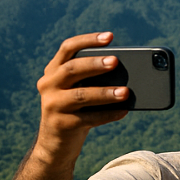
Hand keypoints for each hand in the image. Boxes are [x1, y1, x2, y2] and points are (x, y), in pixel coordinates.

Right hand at [31, 32, 129, 164]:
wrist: (56, 143)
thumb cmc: (77, 109)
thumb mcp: (81, 90)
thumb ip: (96, 79)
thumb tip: (131, 74)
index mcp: (54, 70)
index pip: (68, 48)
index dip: (88, 40)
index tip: (110, 37)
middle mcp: (48, 85)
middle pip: (72, 70)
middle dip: (95, 64)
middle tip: (116, 61)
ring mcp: (52, 105)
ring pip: (80, 96)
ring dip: (105, 93)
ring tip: (126, 92)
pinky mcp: (61, 125)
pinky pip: (88, 118)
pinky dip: (108, 114)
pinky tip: (124, 111)